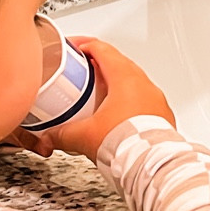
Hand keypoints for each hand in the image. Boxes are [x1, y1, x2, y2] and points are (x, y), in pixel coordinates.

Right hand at [44, 39, 175, 159]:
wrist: (151, 165)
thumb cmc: (126, 144)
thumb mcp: (83, 136)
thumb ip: (60, 134)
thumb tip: (47, 137)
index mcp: (125, 78)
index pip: (103, 49)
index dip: (84, 45)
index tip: (74, 47)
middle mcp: (144, 84)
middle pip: (119, 63)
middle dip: (99, 64)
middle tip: (82, 70)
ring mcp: (155, 100)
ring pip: (133, 82)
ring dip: (115, 84)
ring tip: (98, 95)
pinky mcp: (162, 116)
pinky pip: (143, 100)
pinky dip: (129, 102)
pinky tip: (117, 116)